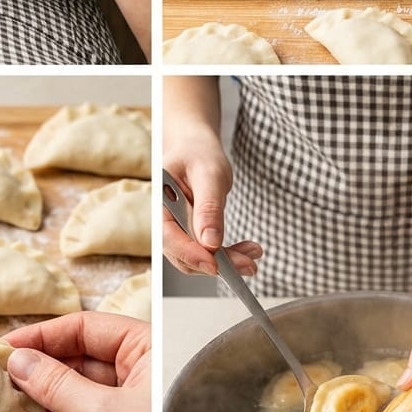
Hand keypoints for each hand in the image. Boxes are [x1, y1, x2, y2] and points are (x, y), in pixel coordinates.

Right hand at [2, 313, 150, 411]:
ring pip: (73, 401)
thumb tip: (21, 362)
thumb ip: (58, 385)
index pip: (87, 328)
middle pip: (77, 364)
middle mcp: (140, 378)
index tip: (7, 346)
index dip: (43, 337)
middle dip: (35, 375)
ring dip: (36, 408)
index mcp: (148, 351)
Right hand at [163, 128, 261, 276]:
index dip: (190, 254)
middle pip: (183, 253)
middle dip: (215, 263)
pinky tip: (246, 252)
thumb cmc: (198, 153)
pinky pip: (207, 251)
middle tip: (247, 265)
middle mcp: (164, 220)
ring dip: (225, 262)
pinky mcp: (191, 233)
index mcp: (158, 201)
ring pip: (197, 258)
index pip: (168, 236)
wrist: (196, 147)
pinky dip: (228, 255)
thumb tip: (210, 242)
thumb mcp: (208, 173)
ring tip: (252, 257)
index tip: (214, 265)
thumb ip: (208, 207)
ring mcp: (177, 229)